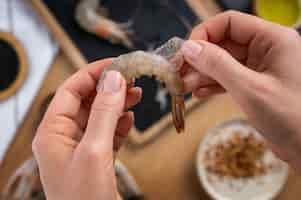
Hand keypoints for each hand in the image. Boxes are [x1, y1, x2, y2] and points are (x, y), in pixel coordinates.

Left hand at [32, 59, 141, 199]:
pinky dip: (119, 123)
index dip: (93, 74)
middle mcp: (63, 138)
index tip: (117, 65)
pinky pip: (107, 132)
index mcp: (52, 132)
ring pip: (99, 116)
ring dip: (117, 104)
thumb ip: (104, 113)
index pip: (70, 91)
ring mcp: (80, 148)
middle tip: (132, 78)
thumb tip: (114, 79)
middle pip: (87, 101)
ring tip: (137, 94)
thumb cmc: (85, 198)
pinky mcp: (95, 158)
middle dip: (109, 88)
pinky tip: (130, 118)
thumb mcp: (95, 151)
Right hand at [181, 11, 300, 169]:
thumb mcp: (249, 88)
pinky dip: (212, 84)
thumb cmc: (291, 117)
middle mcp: (266, 49)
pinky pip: (229, 78)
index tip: (185, 53)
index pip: (229, 22)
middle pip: (223, 43)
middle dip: (199, 58)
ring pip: (223, 62)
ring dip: (202, 73)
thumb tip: (189, 48)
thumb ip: (217, 65)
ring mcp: (260, 68)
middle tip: (177, 73)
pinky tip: (198, 93)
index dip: (204, 34)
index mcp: (271, 39)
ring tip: (183, 87)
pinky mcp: (255, 85)